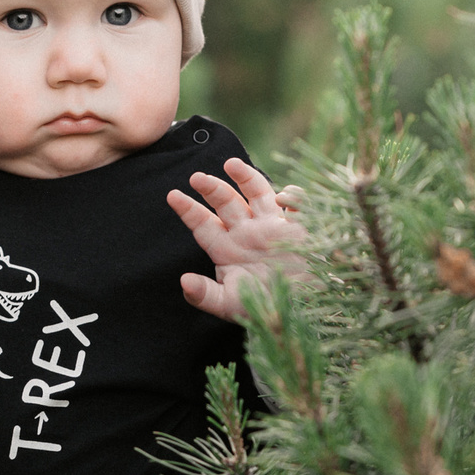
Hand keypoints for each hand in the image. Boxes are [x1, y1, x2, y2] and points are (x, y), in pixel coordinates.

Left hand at [166, 157, 306, 323]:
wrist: (301, 310)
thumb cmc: (262, 308)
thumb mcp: (229, 304)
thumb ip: (205, 295)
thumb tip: (184, 282)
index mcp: (226, 249)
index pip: (202, 224)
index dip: (187, 209)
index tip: (172, 196)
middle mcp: (246, 232)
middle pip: (225, 203)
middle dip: (211, 189)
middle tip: (196, 178)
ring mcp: (271, 226)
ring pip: (255, 193)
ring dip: (245, 177)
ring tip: (230, 164)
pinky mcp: (297, 227)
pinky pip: (294, 204)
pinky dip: (291, 196)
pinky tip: (283, 198)